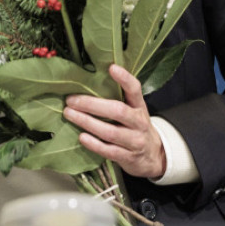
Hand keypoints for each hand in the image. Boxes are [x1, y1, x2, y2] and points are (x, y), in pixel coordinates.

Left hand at [63, 64, 166, 179]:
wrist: (154, 156)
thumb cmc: (136, 128)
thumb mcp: (134, 111)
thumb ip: (119, 98)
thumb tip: (90, 81)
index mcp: (139, 107)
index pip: (135, 90)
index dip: (125, 79)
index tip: (112, 68)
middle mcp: (139, 122)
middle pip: (118, 111)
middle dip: (92, 105)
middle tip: (71, 100)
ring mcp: (135, 141)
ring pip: (111, 132)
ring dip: (87, 122)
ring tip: (69, 114)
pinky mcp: (128, 157)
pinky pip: (109, 151)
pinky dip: (94, 144)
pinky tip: (81, 137)